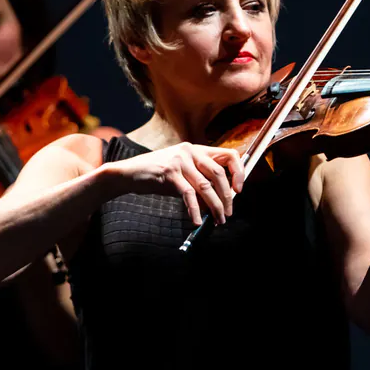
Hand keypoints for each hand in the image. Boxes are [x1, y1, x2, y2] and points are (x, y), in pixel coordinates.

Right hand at [105, 142, 244, 225]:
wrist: (130, 173)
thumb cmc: (158, 174)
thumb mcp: (183, 171)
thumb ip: (200, 179)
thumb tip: (220, 199)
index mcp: (197, 149)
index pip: (229, 154)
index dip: (238, 172)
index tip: (239, 190)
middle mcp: (190, 151)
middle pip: (219, 173)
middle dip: (227, 196)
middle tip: (228, 213)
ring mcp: (179, 160)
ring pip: (206, 186)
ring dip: (215, 206)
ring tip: (218, 219)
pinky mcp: (169, 173)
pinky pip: (188, 194)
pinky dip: (194, 210)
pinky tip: (197, 221)